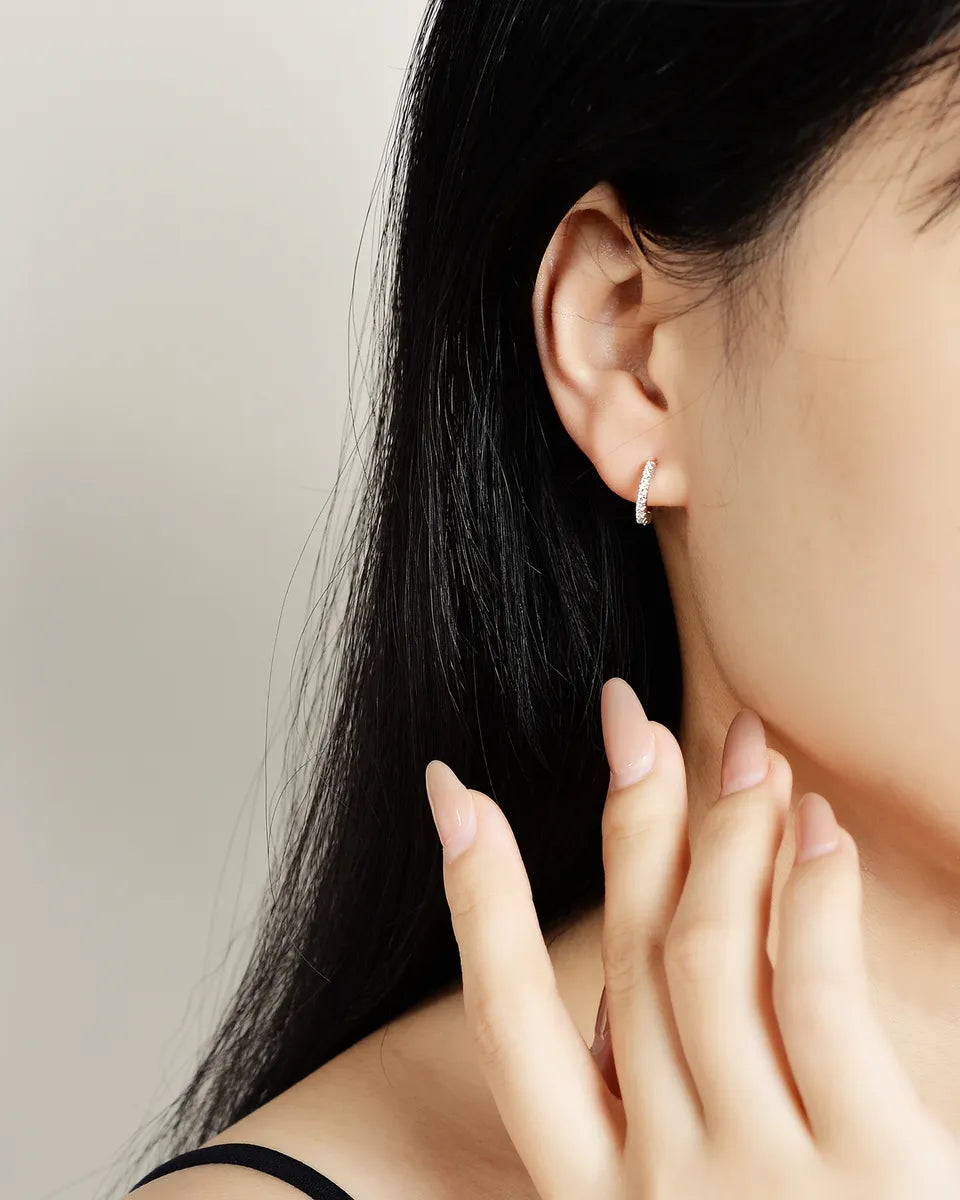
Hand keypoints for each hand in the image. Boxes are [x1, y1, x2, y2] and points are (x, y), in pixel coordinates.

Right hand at [423, 677, 959, 1198]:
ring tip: (748, 754)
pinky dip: (809, 899)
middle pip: (624, 960)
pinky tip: (815, 830)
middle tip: (632, 721)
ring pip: (709, 957)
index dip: (475, 901)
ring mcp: (757, 1186)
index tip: (450, 794)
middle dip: (626, 822)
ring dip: (724, 837)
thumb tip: (654, 959)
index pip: (510, 1027)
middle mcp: (657, 1190)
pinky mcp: (875, 1178)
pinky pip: (815, 998)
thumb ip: (665, 1111)